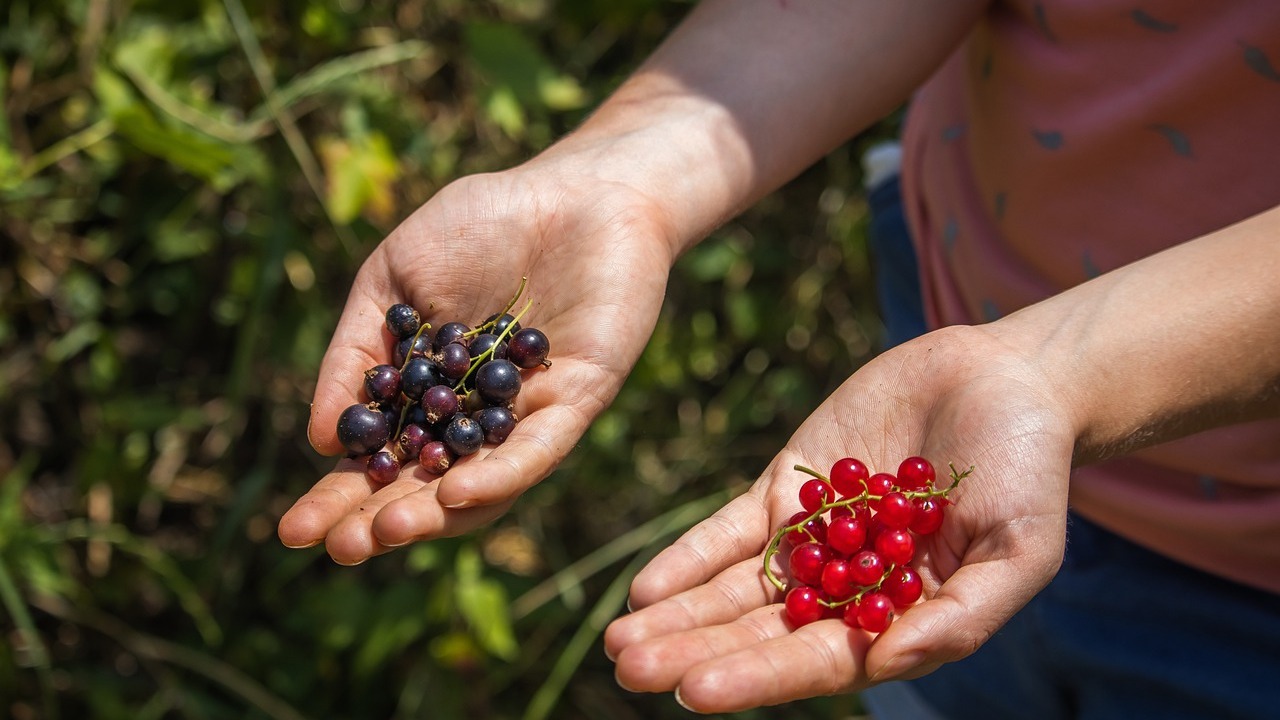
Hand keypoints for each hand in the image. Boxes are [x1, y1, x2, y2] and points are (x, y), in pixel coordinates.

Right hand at [277, 162, 674, 563]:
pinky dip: (499, 473)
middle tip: (335, 547)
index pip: (380, 460)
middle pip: (425, 485)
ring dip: (434, 513)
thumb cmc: (482, 223)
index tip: (294, 532)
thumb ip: (358, 350)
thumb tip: (321, 438)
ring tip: (385, 531)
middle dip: (378, 520)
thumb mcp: (393, 277)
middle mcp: (476, 417)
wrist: (576, 188)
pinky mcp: (578, 400)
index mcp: (428, 394)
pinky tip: (456, 492)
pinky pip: (538, 449)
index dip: (338, 497)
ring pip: (481, 482)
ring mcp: (527, 414)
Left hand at [604, 324, 1077, 712]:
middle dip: (693, 652)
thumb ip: (959, 615)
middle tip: (628, 669)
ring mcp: (809, 540)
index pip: (816, 661)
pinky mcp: (787, 489)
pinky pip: (729, 532)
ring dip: (677, 616)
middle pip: (757, 633)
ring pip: (732, 589)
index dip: (756, 677)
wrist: (1004, 382)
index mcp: (894, 621)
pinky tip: (646, 588)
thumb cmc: (1029, 473)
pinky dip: (690, 558)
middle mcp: (842, 592)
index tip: (693, 691)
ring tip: (618, 643)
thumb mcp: (1019, 551)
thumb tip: (886, 662)